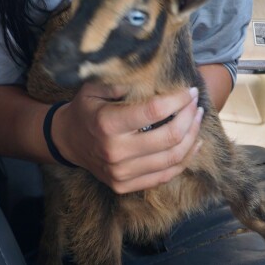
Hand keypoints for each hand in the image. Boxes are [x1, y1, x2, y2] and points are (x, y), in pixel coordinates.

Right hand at [50, 84, 203, 193]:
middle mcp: (115, 152)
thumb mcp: (95, 88)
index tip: (190, 90)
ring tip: (198, 119)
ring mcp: (121, 173)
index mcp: (107, 123)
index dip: (178, 100)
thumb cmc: (86, 109)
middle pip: (169, 137)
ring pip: (172, 159)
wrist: (67, 141)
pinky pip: (164, 176)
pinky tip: (194, 143)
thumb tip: (155, 79)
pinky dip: (185, 160)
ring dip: (192, 137)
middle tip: (196, 103)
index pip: (154, 111)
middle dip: (190, 117)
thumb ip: (122, 82)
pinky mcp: (125, 186)